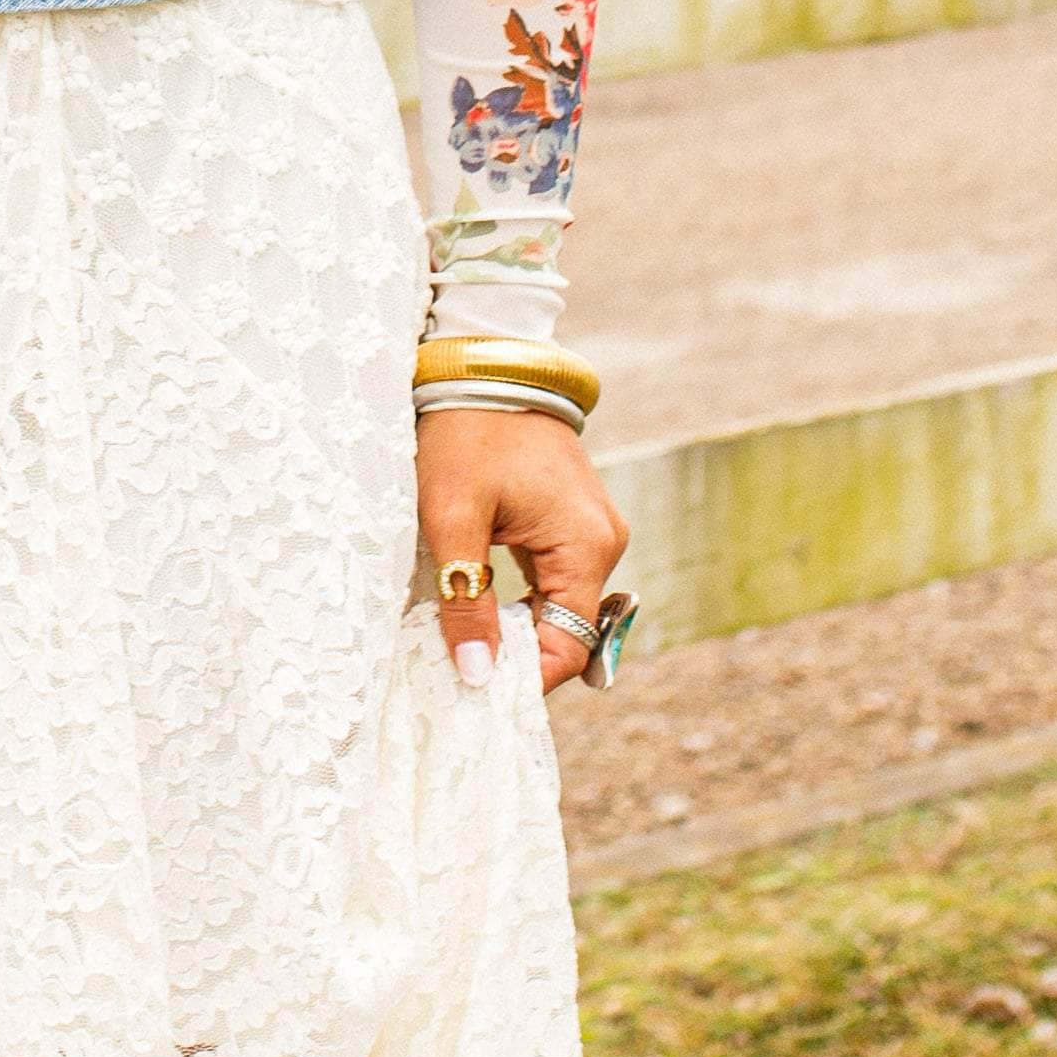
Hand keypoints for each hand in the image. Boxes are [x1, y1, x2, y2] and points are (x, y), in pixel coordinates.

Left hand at [417, 398, 629, 696]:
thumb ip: (466, 599)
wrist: (482, 363)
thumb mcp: (452, 517)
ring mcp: (594, 530)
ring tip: (464, 645)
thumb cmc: (465, 432)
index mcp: (586, 544)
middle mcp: (604, 541)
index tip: (473, 693)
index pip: (570, 646)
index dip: (524, 679)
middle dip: (518, 659)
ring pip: (561, 608)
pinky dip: (523, 603)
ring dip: (518, 632)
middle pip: (569, 631)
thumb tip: (477, 676)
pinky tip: (483, 611)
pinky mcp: (575, 521)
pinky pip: (557, 580)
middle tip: (459, 673)